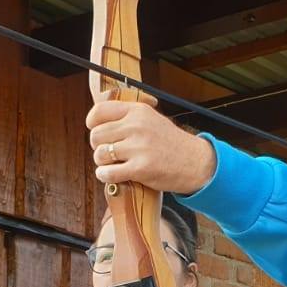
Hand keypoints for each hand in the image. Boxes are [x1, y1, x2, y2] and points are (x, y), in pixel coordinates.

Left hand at [87, 95, 216, 193]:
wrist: (194, 162)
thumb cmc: (170, 143)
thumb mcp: (151, 119)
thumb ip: (128, 118)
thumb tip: (98, 122)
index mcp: (138, 111)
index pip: (99, 112)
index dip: (92, 123)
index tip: (96, 131)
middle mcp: (136, 126)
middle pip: (96, 135)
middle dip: (97, 146)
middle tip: (108, 152)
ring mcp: (138, 147)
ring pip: (99, 154)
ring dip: (102, 162)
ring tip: (113, 164)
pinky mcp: (140, 168)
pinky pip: (108, 173)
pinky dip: (105, 175)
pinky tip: (111, 175)